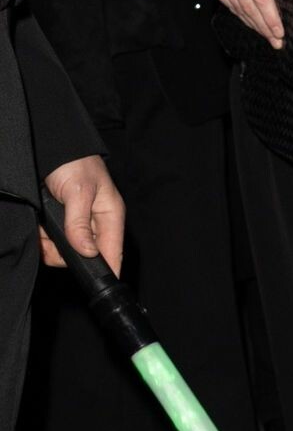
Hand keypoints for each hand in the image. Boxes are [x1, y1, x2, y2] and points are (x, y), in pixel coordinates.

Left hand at [41, 155, 124, 273]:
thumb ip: (80, 223)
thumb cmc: (74, 162)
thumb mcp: (77, 191)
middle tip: (49, 241)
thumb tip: (87, 252)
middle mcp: (96, 223)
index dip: (107, 270)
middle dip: (64, 253)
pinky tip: (40, 226)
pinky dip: (44, 237)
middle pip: (85, 256)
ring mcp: (79, 224)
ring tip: (42, 227)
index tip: (96, 284)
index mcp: (110, 215)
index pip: (114, 251)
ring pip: (66, 250)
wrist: (53, 146)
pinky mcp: (64, 222)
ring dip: (50, 244)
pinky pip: (54, 241)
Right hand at [204, 0, 286, 47]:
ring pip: (237, 8)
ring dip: (253, 24)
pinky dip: (241, 15)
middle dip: (263, 26)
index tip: (279, 33)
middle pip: (248, 6)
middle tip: (276, 41)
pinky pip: (228, 4)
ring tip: (267, 36)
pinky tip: (253, 23)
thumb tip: (280, 9)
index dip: (270, 17)